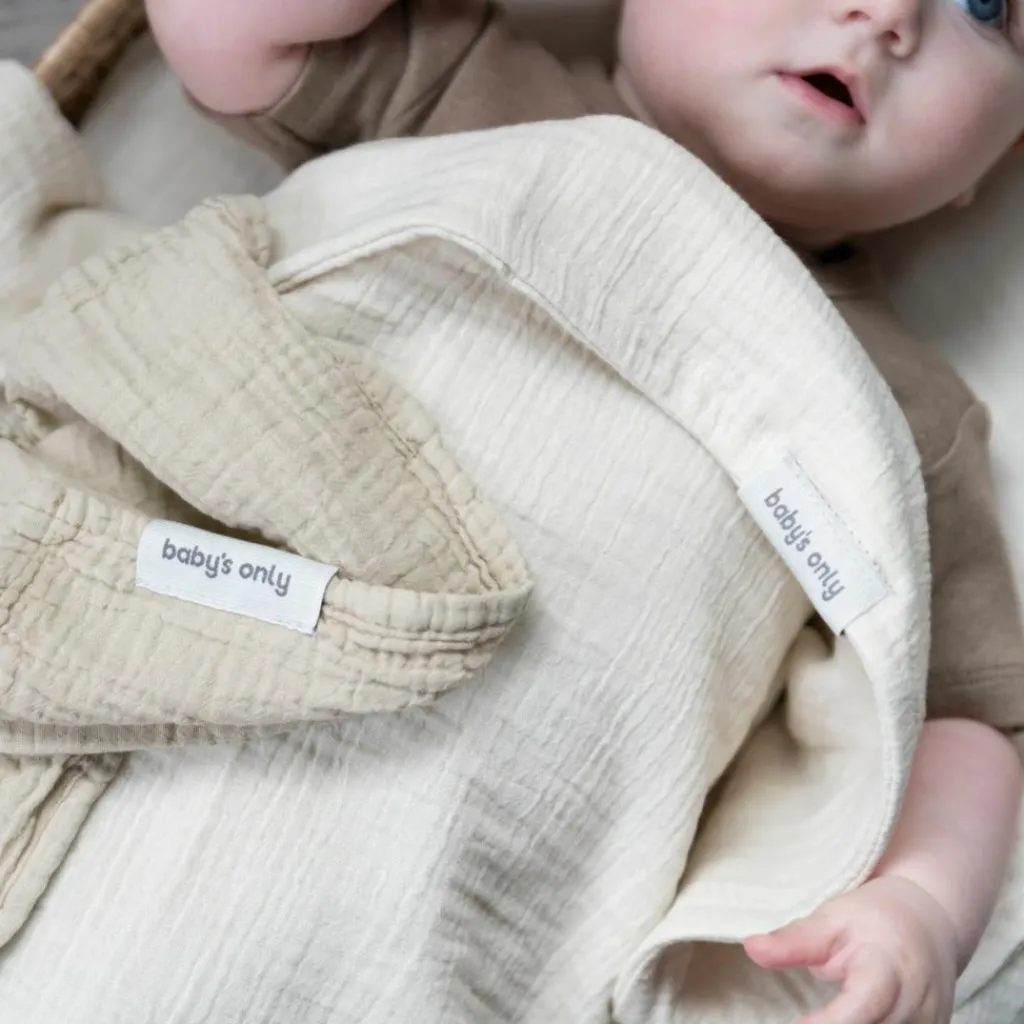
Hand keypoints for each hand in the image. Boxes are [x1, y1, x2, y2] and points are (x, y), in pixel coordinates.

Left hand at [743, 876, 958, 1023]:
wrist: (929, 924)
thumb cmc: (875, 918)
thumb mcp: (832, 917)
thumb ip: (794, 940)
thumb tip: (751, 948)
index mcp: (888, 967)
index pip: (864, 1003)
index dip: (833, 1023)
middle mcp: (915, 1005)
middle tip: (799, 1022)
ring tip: (814, 1018)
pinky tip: (836, 1020)